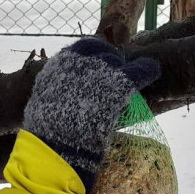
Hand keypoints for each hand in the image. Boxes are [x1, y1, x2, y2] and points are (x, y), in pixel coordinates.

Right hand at [22, 38, 160, 188]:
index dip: (96, 55)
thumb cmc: (46, 132)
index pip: (84, 48)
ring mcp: (102, 71)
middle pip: (104, 54)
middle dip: (111, 64)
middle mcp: (81, 62)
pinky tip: (152, 70)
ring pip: (120, 61)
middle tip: (115, 79)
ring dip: (125, 70)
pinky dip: (148, 69)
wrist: (58, 146)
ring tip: (131, 79)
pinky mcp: (120, 83)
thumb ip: (52, 91)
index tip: (100, 63)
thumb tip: (54, 94)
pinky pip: (141, 69)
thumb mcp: (42, 104)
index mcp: (61, 65)